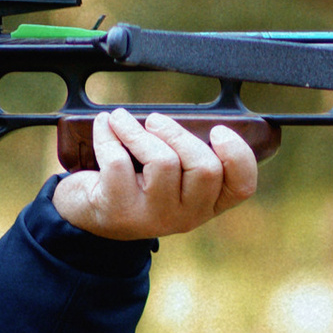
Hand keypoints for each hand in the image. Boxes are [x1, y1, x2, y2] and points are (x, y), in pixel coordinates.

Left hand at [52, 110, 261, 240]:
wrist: (91, 212)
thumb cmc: (136, 182)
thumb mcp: (172, 173)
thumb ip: (189, 150)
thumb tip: (187, 113)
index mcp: (208, 203)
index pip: (242, 187)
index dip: (238, 155)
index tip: (218, 130)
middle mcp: (188, 216)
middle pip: (206, 169)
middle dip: (178, 133)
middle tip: (154, 121)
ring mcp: (155, 218)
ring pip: (163, 162)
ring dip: (137, 130)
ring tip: (120, 119)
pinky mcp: (121, 212)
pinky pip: (119, 162)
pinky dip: (108, 135)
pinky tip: (104, 127)